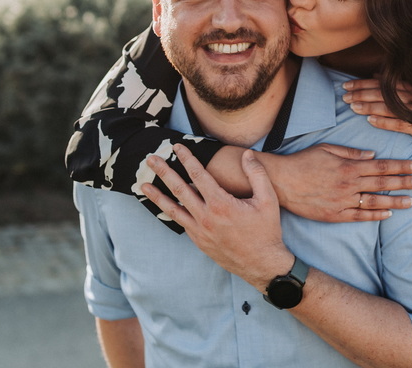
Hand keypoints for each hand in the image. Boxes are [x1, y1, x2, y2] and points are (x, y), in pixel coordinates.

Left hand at [142, 144, 292, 289]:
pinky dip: (169, 212)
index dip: (188, 159)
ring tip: (143, 185)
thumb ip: (257, 174)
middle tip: (151, 159)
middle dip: (164, 172)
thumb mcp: (268, 200)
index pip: (199, 175)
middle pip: (179, 189)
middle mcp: (206, 217)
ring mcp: (200, 231)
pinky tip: (163, 206)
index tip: (178, 147)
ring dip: (157, 195)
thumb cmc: (266, 231)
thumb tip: (247, 154)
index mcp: (221, 204)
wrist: (262, 265)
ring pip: (173, 209)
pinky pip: (180, 223)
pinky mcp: (199, 241)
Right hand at [261, 144, 411, 222]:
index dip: (402, 167)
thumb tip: (372, 155)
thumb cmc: (303, 161)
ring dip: (395, 201)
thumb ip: (351, 152)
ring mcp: (343, 201)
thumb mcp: (327, 149)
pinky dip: (376, 216)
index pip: (382, 166)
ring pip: (375, 202)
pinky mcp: (335, 214)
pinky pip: (360, 216)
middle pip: (383, 183)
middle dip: (405, 182)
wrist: (282, 182)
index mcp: (349, 166)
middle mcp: (349, 184)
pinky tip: (389, 214)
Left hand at [343, 79, 411, 162]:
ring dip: (370, 106)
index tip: (346, 85)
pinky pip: (401, 124)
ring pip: (391, 107)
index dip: (364, 83)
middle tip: (344, 96)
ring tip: (353, 107)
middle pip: (385, 93)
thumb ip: (395, 88)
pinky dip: (384, 122)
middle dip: (362, 93)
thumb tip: (374, 75)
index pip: (384, 83)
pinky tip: (370, 121)